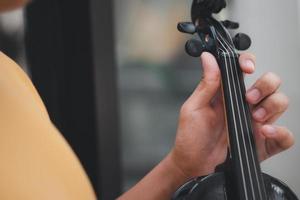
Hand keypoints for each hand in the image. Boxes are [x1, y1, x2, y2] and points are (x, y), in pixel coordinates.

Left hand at [169, 52, 294, 178]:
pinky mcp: (261, 142)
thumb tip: (208, 58)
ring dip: (271, 107)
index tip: (247, 68)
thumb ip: (205, 84)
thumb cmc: (191, 137)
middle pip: (269, 84)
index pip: (244, 70)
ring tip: (255, 118)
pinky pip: (284, 136)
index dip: (249, 63)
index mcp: (227, 94)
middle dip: (265, 86)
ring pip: (280, 104)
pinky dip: (280, 133)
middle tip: (249, 98)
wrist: (193, 165)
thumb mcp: (194, 108)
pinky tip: (264, 133)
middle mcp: (243, 105)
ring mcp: (254, 123)